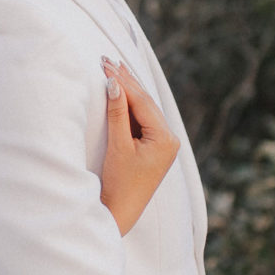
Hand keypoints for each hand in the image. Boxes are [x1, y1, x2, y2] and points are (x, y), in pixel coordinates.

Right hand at [99, 58, 179, 235]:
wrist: (120, 213)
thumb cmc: (119, 184)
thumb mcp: (118, 146)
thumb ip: (117, 114)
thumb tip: (113, 83)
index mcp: (165, 139)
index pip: (142, 102)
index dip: (123, 82)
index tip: (106, 64)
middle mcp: (169, 139)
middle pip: (145, 103)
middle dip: (126, 82)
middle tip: (108, 60)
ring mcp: (163, 144)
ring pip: (144, 110)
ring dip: (128, 92)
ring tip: (114, 69)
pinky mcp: (153, 149)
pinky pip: (142, 121)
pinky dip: (129, 107)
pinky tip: (120, 92)